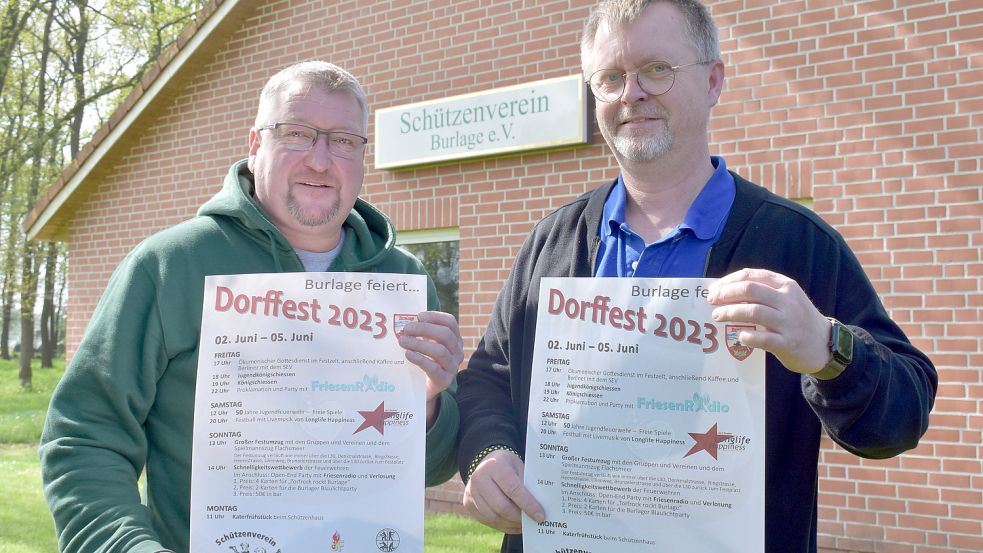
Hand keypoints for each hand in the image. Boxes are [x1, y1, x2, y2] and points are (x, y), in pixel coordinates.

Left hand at [397, 311, 463, 425]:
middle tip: (406, 329)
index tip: (418, 316)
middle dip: (424, 329)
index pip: (450, 323)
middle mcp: (457, 352)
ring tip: (403, 341)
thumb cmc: (424, 360)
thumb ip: (420, 332)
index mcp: (454, 339)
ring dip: (419, 344)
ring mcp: (453, 367)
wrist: (424, 389)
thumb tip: (405, 320)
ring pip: (440, 351)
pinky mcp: (444, 380)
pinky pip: (434, 368)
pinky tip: (408, 354)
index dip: (435, 317)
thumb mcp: (425, 343)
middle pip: (446, 335)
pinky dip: (420, 359)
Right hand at [463, 449, 544, 533]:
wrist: (485, 463)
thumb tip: (538, 508)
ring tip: (525, 524)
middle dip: (520, 517)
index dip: (528, 505)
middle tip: (534, 521)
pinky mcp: (468, 505)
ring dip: (512, 524)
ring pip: (494, 517)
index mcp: (494, 465)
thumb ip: (526, 485)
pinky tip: (514, 524)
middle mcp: (479, 479)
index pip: (513, 489)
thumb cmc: (506, 466)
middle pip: (502, 506)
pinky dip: (504, 526)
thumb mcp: (518, 467)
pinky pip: (488, 521)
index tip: (540, 516)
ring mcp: (471, 493)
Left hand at [708, 268, 830, 374]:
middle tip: (712, 301)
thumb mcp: (787, 298)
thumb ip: (764, 292)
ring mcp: (788, 322)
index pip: (751, 275)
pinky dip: (747, 336)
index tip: (714, 289)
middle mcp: (787, 301)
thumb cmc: (798, 319)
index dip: (728, 281)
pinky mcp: (788, 343)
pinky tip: (739, 336)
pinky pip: (763, 338)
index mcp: (785, 286)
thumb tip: (725, 292)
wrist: (826, 344)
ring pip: (753, 312)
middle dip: (725, 294)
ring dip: (730, 313)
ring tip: (717, 316)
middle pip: (749, 290)